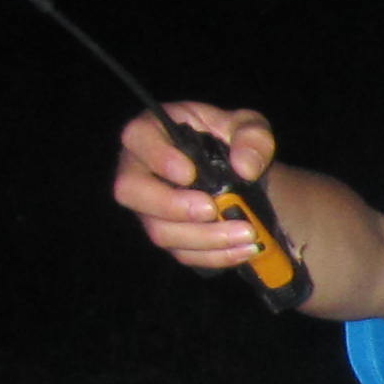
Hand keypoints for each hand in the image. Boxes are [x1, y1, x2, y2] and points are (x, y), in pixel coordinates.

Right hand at [110, 101, 279, 274]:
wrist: (247, 177)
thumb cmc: (236, 142)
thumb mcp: (252, 128)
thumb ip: (252, 138)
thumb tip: (245, 168)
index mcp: (155, 130)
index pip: (137, 137)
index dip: (158, 157)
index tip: (189, 173)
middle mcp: (141, 169)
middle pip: (131, 191)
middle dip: (171, 205)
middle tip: (211, 210)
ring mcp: (151, 208)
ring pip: (159, 230)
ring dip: (204, 237)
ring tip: (245, 232)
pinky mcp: (170, 235)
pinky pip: (182, 253)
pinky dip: (216, 255)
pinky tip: (244, 248)